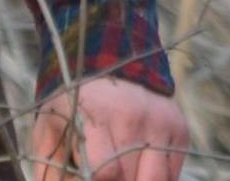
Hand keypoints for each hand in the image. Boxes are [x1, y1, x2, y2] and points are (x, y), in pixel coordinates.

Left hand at [29, 77, 187, 180]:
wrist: (108, 60)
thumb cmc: (73, 101)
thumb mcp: (50, 125)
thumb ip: (50, 166)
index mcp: (96, 114)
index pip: (106, 171)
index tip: (90, 177)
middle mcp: (133, 117)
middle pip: (133, 180)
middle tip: (104, 175)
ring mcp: (161, 122)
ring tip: (121, 172)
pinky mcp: (179, 129)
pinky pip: (172, 173)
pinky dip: (155, 178)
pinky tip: (138, 169)